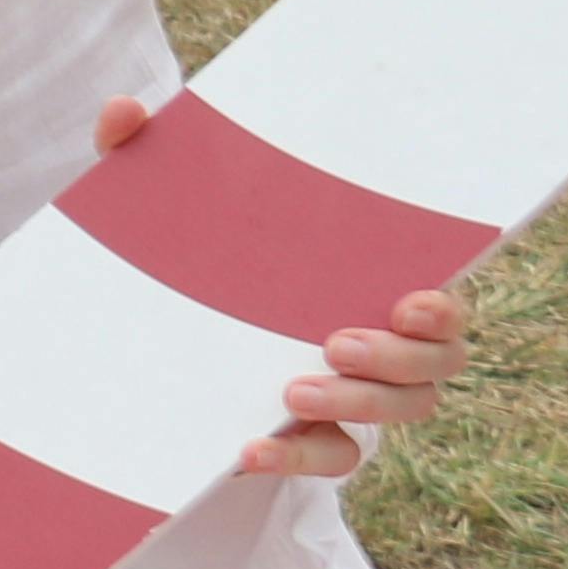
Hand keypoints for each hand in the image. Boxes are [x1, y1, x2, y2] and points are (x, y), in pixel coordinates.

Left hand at [75, 97, 483, 475]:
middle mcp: (378, 344)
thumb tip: (126, 108)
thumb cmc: (190, 257)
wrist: (148, 349)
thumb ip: (143, 159)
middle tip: (337, 343)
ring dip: (356, 405)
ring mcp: (351, 396)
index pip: (437, 299)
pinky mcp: (310, 442)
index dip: (441, 307)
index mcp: (363, 283)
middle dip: (399, 358)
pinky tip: (248, 450)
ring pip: (400, 411)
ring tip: (292, 394)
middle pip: (434, 362)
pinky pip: (328, 461)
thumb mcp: (159, 211)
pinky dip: (294, 461)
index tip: (410, 301)